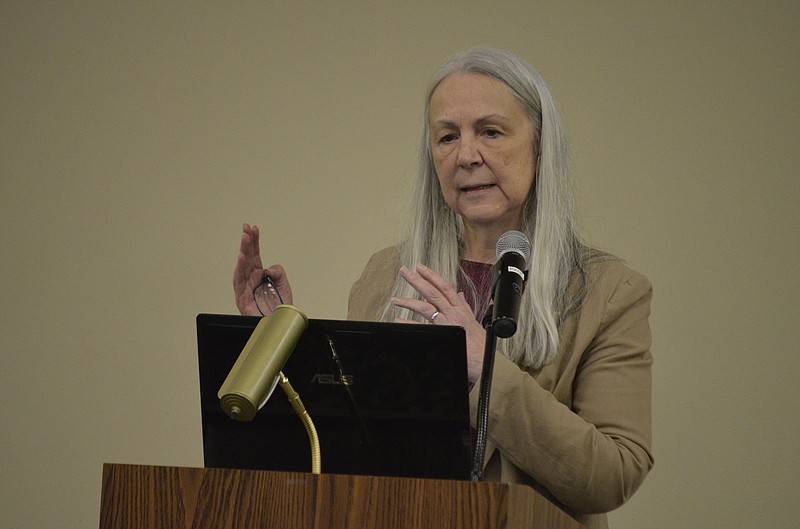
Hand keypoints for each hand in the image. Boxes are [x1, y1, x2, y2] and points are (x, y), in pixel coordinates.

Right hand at [233, 223, 292, 315]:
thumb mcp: (284, 284)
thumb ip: (278, 272)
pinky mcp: (242, 297)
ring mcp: (245, 287)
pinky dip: (240, 268)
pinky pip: (239, 281)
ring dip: (243, 251)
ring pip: (242, 266)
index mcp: (259, 274)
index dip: (255, 241)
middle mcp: (250, 279)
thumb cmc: (279, 306)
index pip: (255, 254)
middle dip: (247, 242)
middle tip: (246, 228)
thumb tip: (268, 268)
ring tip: (244, 238)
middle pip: (247, 257)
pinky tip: (242, 257)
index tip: (254, 228)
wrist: (278, 323)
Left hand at [391, 264, 484, 383]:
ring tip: (395, 299)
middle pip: (433, 292)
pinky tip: (398, 320)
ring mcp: (448, 322)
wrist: (485, 359)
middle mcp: (454, 312)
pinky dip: (409, 323)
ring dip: (409, 301)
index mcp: (460, 308)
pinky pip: (422, 326)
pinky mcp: (444, 333)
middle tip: (404, 271)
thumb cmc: (481, 343)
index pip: (445, 287)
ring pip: (426, 306)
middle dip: (418, 280)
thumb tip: (460, 295)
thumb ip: (464, 306)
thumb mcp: (473, 320)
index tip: (420, 268)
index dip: (432, 276)